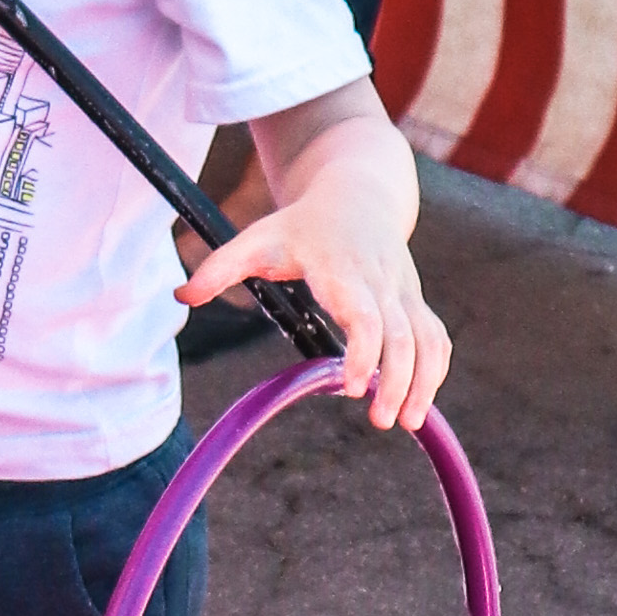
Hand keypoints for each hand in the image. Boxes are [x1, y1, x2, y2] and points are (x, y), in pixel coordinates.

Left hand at [180, 198, 449, 434]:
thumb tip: (181, 295)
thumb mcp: (257, 237)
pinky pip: (435, 337)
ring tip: (407, 422)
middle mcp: (382, 282)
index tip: (350, 389)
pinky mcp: (416, 300)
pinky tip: (418, 402)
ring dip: (424, 382)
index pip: (366, 316)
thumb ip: (218, 268)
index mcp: (344, 270)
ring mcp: (404, 291)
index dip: (363, 354)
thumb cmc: (303, 223)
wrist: (360, 192)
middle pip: (403, 336)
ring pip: (428, 338)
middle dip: (398, 381)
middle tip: (380, 421)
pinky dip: (434, 370)